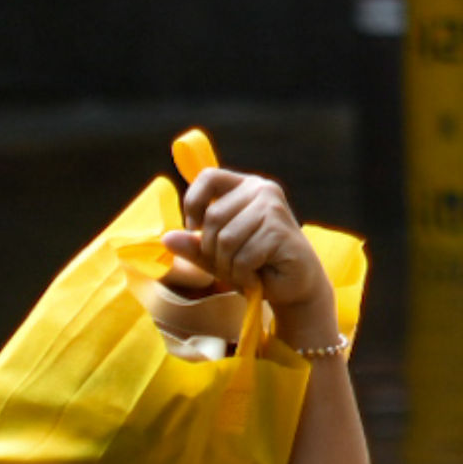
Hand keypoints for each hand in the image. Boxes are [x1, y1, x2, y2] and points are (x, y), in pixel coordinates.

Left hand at [163, 170, 337, 347]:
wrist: (296, 286)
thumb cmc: (256, 266)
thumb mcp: (218, 256)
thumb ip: (193, 246)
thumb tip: (166, 238)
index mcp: (245, 186)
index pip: (208, 177)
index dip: (192, 203)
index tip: (194, 230)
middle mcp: (261, 190)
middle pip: (213, 216)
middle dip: (213, 250)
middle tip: (231, 265)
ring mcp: (272, 208)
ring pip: (225, 239)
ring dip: (229, 266)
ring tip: (245, 271)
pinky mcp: (279, 231)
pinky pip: (243, 257)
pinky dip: (243, 275)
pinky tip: (256, 278)